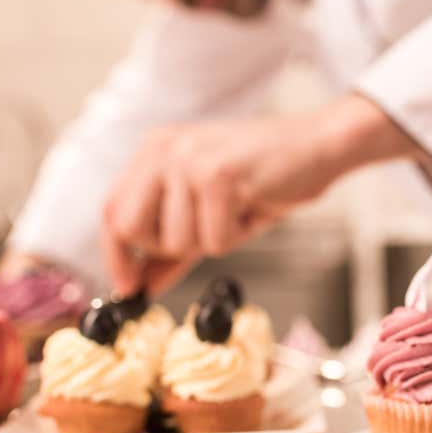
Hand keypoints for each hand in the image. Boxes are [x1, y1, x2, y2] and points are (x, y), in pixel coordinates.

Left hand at [103, 94, 416, 294]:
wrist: (318, 147)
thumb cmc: (267, 177)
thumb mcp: (208, 212)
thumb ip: (171, 248)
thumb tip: (140, 285)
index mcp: (156, 149)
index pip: (112, 210)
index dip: (116, 254)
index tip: (127, 284)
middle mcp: (165, 148)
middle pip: (131, 228)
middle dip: (166, 248)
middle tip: (205, 234)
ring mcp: (189, 158)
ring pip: (175, 240)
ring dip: (213, 240)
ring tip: (239, 210)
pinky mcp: (217, 175)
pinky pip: (212, 241)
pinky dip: (237, 236)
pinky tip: (252, 207)